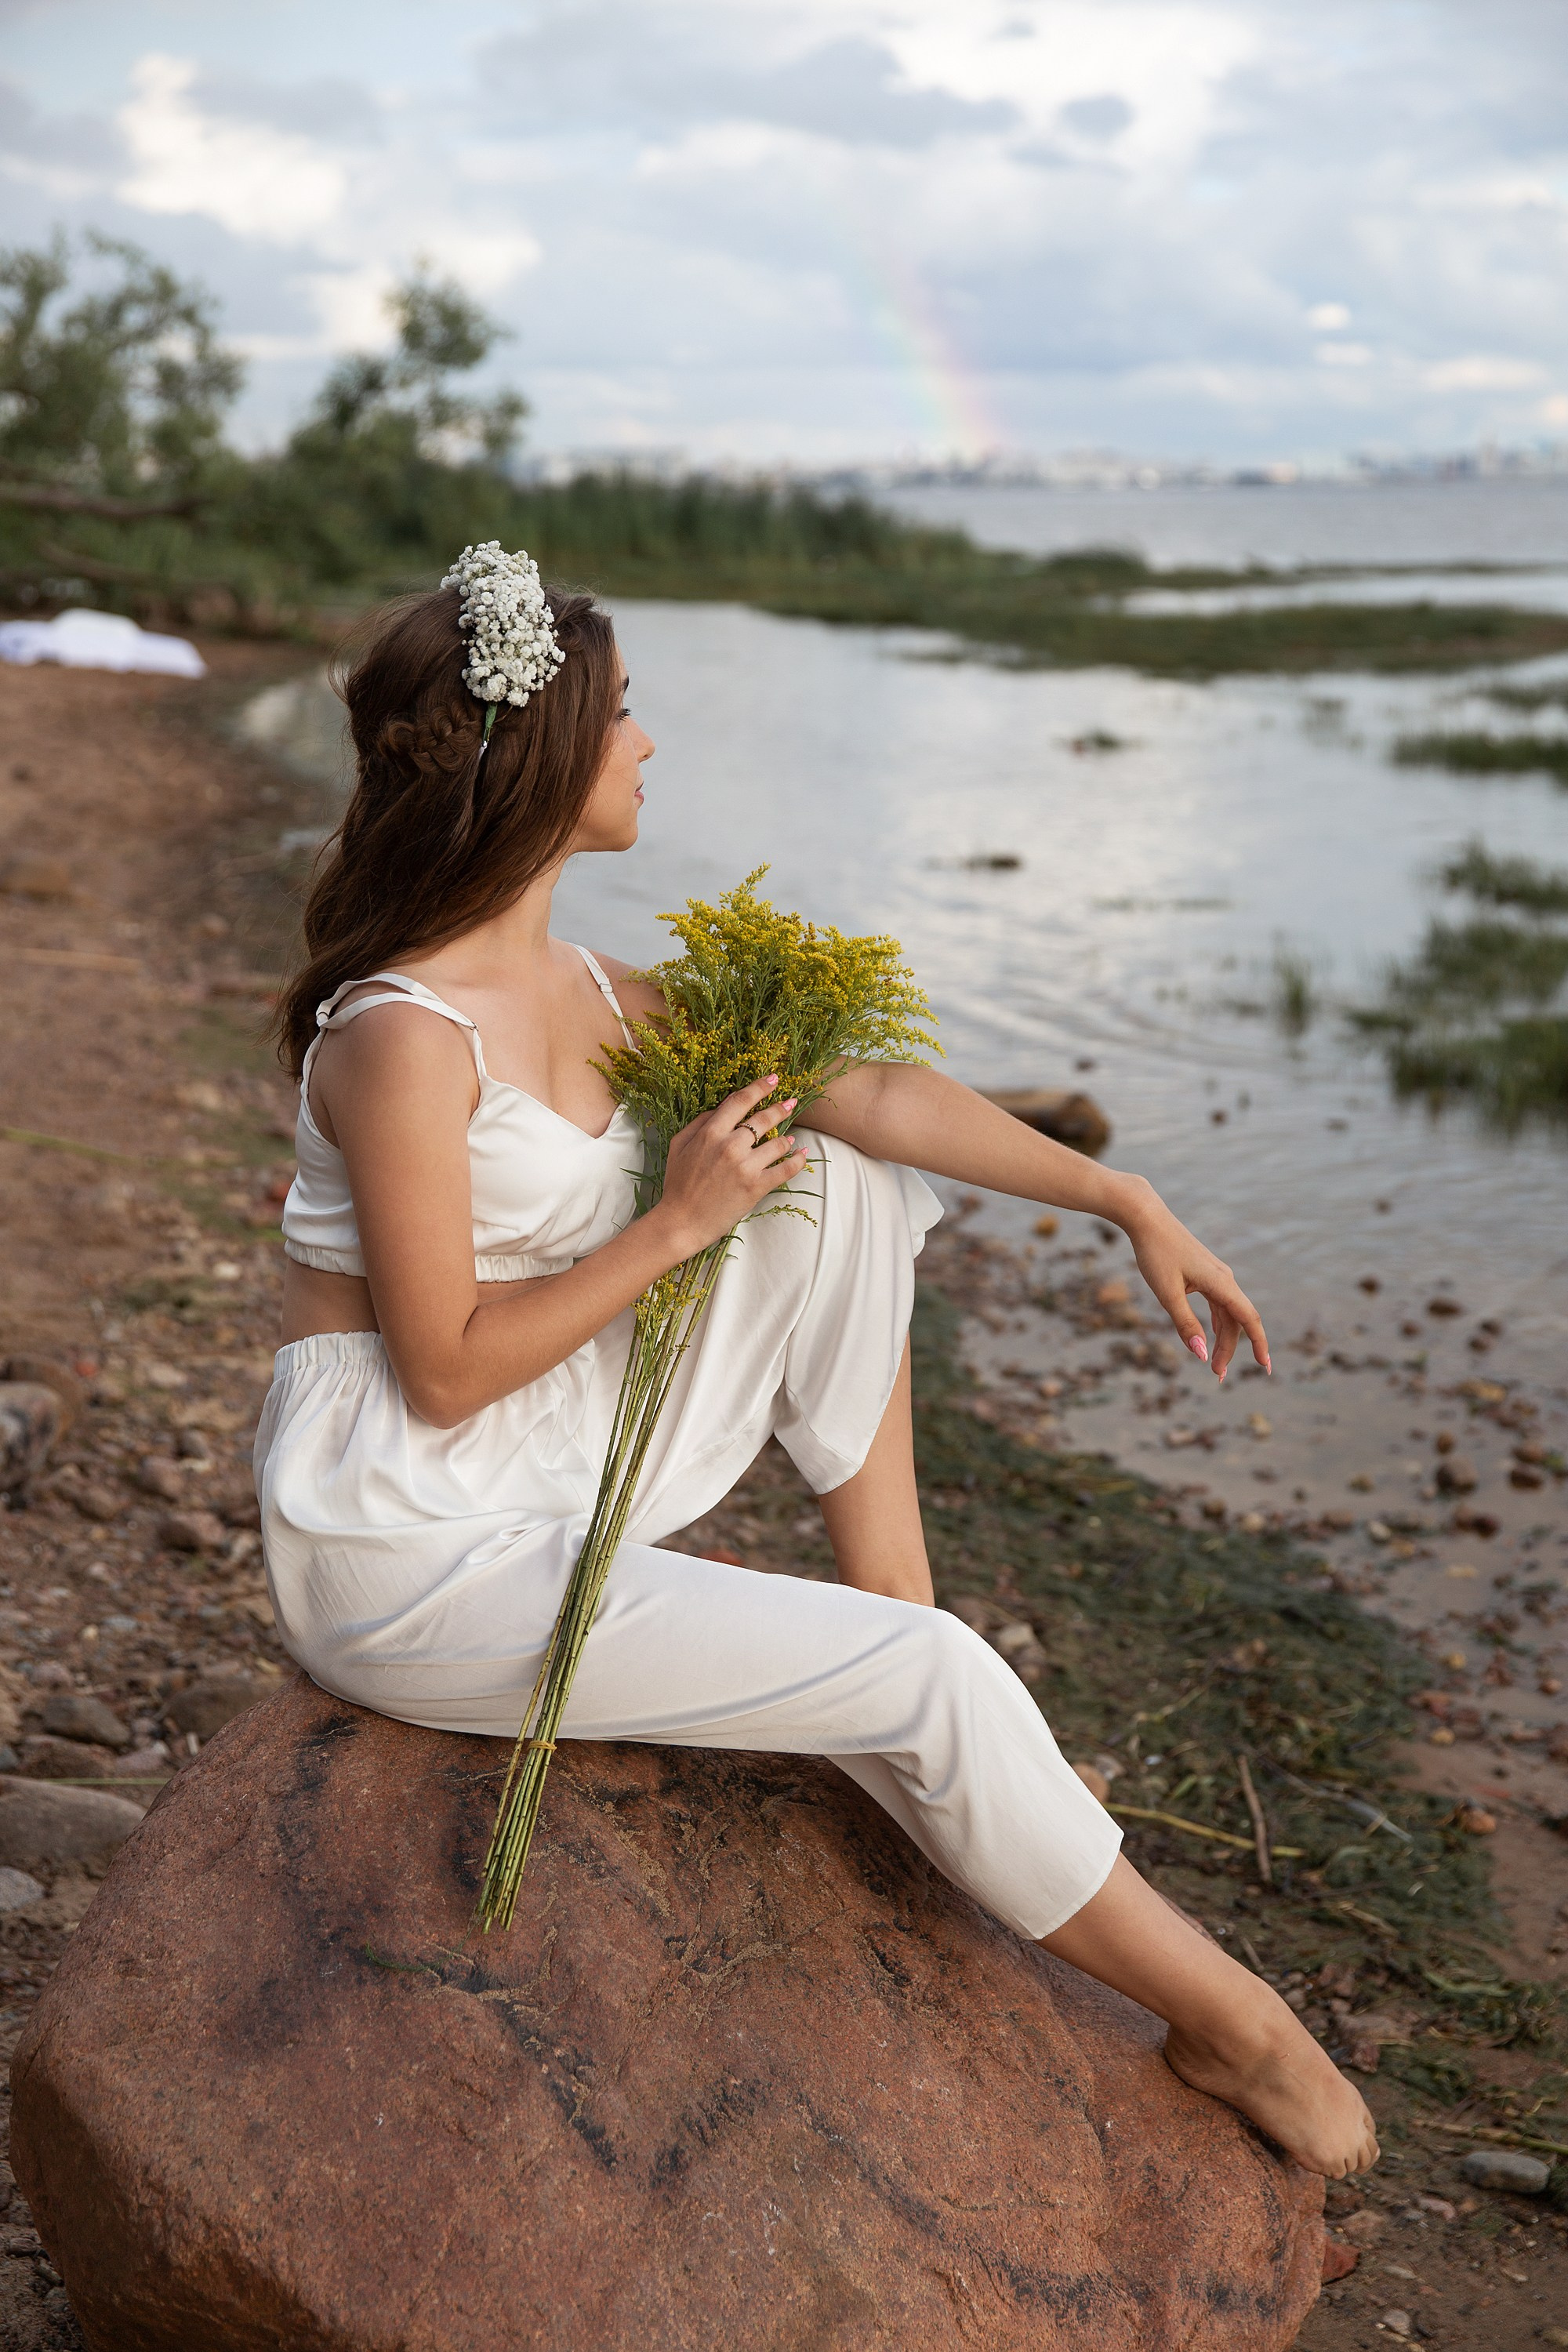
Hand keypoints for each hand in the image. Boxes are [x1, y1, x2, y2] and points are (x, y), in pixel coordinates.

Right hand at [657, 1076, 809, 1255]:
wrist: (682, 1221)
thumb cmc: (678, 1184)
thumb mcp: (679, 1146)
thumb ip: (700, 1122)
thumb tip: (721, 1107)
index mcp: (711, 1133)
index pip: (740, 1101)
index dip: (759, 1087)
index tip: (772, 1079)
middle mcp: (730, 1146)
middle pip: (763, 1119)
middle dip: (780, 1108)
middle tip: (791, 1102)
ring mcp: (746, 1166)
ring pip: (777, 1143)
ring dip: (787, 1137)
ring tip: (791, 1137)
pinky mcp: (757, 1187)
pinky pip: (786, 1169)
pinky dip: (798, 1161)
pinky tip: (801, 1154)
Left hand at [1123, 1192, 1270, 1379]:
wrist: (1147, 1218)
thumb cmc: (1155, 1253)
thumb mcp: (1167, 1294)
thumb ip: (1185, 1324)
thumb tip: (1201, 1354)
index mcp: (1221, 1283)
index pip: (1249, 1319)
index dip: (1260, 1344)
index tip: (1265, 1368)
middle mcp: (1224, 1279)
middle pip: (1236, 1322)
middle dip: (1229, 1350)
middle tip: (1217, 1375)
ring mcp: (1216, 1275)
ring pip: (1227, 1314)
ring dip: (1222, 1339)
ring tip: (1213, 1363)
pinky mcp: (1205, 1273)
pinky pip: (1218, 1303)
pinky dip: (1217, 1323)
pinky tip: (1212, 1335)